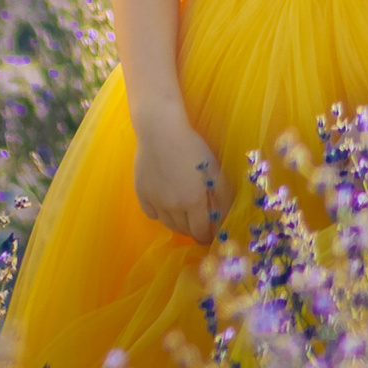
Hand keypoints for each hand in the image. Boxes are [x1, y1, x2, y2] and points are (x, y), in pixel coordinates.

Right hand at [133, 109, 225, 243]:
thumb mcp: (214, 168)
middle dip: (194, 230)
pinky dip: (160, 213)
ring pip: (168, 224)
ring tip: (184, 214)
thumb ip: (223, 194)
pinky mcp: (141, 193)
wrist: (159, 130)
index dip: (207, 237)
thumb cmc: (191, 146)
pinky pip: (152, 214)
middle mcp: (172, 207)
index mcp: (193, 202)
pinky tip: (165, 203)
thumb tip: (227, 215)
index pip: (201, 232)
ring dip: (178, 223)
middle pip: (184, 230)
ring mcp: (154, 201)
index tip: (211, 235)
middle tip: (199, 222)